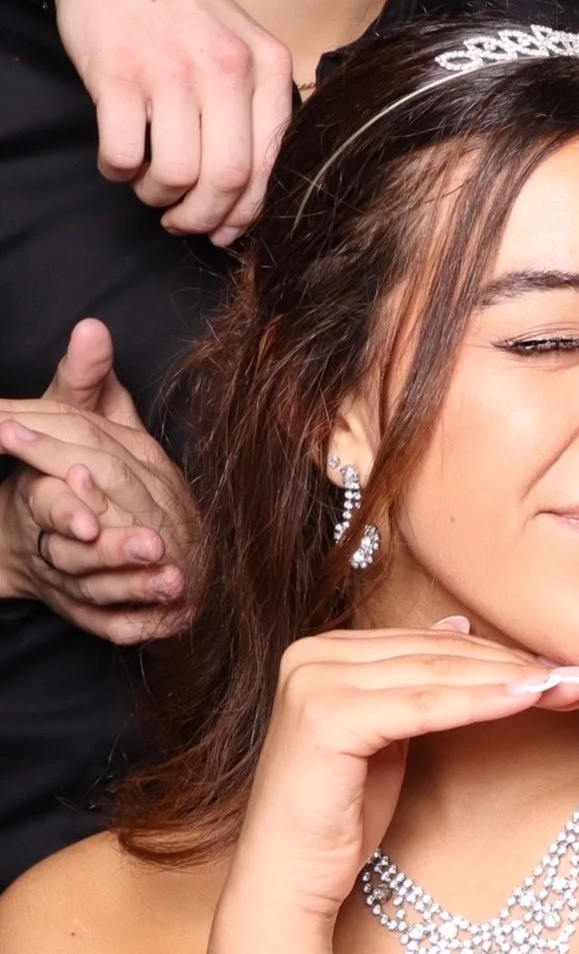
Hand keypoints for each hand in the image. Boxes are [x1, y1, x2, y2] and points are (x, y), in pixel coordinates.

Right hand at [0, 320, 199, 641]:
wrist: (26, 530)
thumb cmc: (57, 463)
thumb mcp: (69, 415)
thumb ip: (83, 378)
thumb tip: (93, 328)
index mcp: (39, 495)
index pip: (48, 506)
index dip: (69, 512)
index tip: (94, 518)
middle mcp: (48, 542)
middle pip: (76, 554)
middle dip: (116, 553)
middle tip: (158, 549)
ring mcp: (66, 578)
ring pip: (95, 592)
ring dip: (135, 589)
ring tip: (178, 582)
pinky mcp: (87, 607)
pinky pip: (110, 624)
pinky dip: (141, 625)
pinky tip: (177, 620)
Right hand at [53, 0, 295, 242]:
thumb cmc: (182, 11)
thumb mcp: (244, 46)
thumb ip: (259, 108)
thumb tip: (254, 193)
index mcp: (268, 65)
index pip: (272, 164)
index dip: (248, 211)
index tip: (226, 226)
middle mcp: (228, 69)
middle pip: (229, 178)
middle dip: (205, 216)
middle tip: (183, 220)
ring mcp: (172, 72)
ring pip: (178, 175)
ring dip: (159, 196)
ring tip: (151, 186)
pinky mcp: (118, 76)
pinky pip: (124, 155)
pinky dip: (120, 172)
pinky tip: (122, 160)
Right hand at [228, 621, 578, 922]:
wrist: (288, 881)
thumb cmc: (341, 813)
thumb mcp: (388, 732)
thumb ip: (414, 677)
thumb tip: (458, 623)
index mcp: (323, 650)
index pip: (433, 644)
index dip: (500, 656)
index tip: (562, 667)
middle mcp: (311, 655)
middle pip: (439, 655)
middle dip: (514, 666)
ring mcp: (313, 682)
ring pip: (438, 675)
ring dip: (510, 681)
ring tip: (567, 687)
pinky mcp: (326, 717)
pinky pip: (424, 706)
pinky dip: (481, 703)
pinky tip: (529, 700)